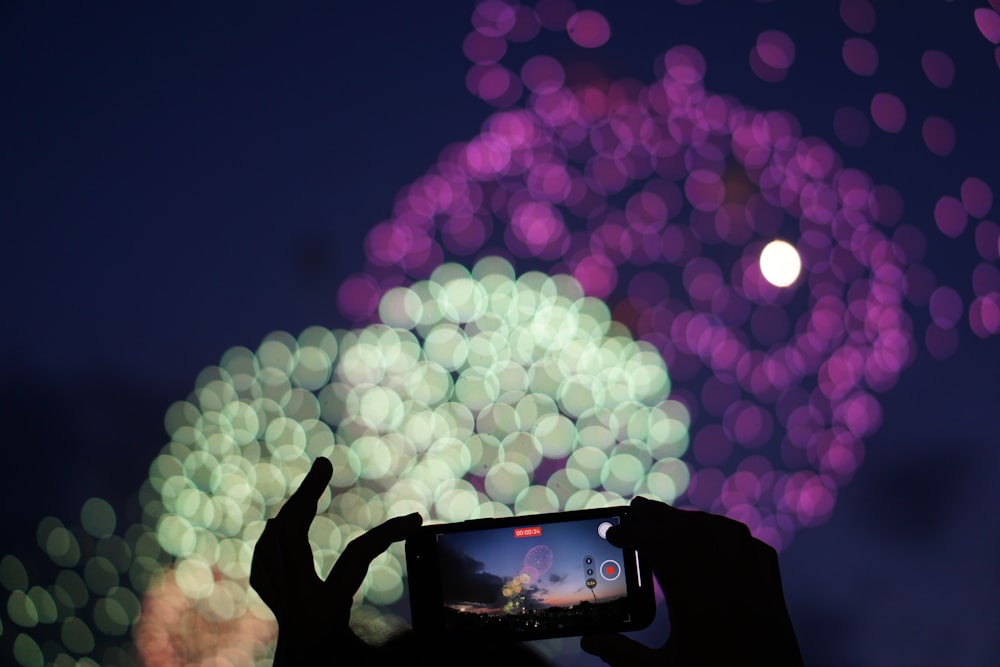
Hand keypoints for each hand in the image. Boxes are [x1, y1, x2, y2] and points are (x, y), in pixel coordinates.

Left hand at [249, 457, 421, 664]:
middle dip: (306, 494)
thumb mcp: (376, 663)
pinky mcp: (274, 609)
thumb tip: (451, 631)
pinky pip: (263, 563)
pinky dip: (273, 538)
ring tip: (310, 490)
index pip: (356, 556)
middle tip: (324, 463)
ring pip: (269, 545)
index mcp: (323, 611)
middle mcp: (295, 603)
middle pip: (290, 535)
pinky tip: (283, 526)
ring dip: (289, 511)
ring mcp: (279, 605)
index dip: (389, 532)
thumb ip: (407, 646)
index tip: (415, 519)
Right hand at [581, 496, 802, 665]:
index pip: (661, 547)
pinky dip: (728, 534)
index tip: (613, 532)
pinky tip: (715, 538)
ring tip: (670, 521)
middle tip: (637, 510)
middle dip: (660, 517)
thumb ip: (623, 655)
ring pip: (722, 531)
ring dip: (693, 520)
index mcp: (697, 605)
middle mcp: (729, 587)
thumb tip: (590, 640)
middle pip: (690, 531)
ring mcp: (756, 586)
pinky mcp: (773, 593)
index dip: (634, 534)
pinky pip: (751, 545)